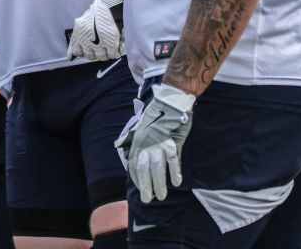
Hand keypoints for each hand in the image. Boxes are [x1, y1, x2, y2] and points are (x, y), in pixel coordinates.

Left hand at [68, 0, 123, 60]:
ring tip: (108, 48)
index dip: (82, 52)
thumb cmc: (96, 13)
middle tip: (99, 48)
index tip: (87, 50)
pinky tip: (115, 48)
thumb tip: (70, 56)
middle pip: (90, 56)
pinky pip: (112, 55)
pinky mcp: (111, 44)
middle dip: (94, 54)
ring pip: (101, 57)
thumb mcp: (82, 23)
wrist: (109, 6)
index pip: (77, 51)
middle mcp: (87, 40)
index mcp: (79, 35)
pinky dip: (114, 53)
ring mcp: (99, 43)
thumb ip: (76, 38)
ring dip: (105, 54)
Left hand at [118, 83, 194, 201]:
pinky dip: (174, 172)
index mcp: (138, 141)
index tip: (140, 189)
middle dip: (146, 186)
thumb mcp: (143, 128)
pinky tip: (177, 181)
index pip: (133, 164)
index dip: (136, 178)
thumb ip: (138, 141)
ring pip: (157, 167)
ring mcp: (158, 142)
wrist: (171, 100)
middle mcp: (145, 143)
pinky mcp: (171, 140)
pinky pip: (172, 159)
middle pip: (144, 169)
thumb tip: (123, 148)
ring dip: (159, 183)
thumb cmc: (158, 115)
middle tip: (149, 200)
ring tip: (162, 196)